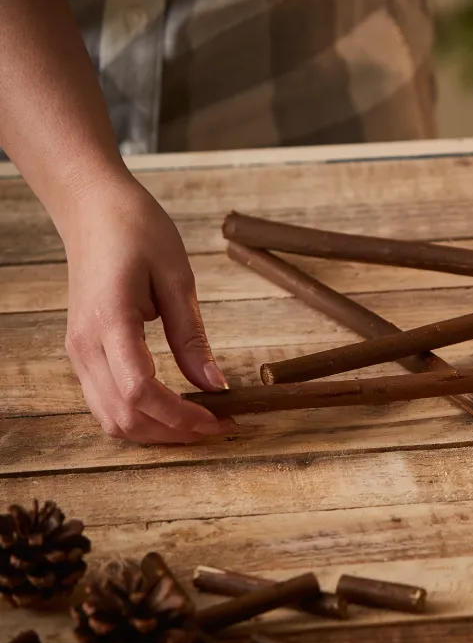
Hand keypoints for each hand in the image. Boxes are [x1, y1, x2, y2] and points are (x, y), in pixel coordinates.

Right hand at [58, 176, 234, 442]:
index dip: (183, 418)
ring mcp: (78, 352)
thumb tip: (215, 385)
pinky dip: (139, 416)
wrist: (92, 209)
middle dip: (174, 433)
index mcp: (110, 322)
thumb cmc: (136, 230)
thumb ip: (191, 336)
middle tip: (221, 425)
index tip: (223, 420)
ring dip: (156, 431)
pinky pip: (104, 402)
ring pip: (110, 418)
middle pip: (124, 416)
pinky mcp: (82, 352)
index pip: (141, 392)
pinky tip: (173, 407)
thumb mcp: (177, 277)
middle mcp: (85, 346)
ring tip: (200, 422)